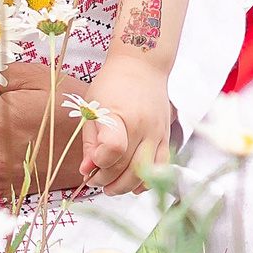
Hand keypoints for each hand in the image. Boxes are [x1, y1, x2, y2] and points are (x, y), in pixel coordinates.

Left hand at [75, 60, 172, 194]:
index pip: (113, 149)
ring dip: (126, 186)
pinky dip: (148, 180)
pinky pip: (161, 166)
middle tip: (95, 181)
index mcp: (120, 115)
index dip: (99, 163)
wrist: (143, 65)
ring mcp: (157, 132)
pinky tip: (134, 184)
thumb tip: (86, 170)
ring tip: (111, 187)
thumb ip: (90, 141)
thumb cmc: (112, 83)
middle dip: (107, 181)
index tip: (90, 164)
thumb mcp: (93, 107)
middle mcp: (142, 126)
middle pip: (128, 167)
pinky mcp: (166, 136)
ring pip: (145, 172)